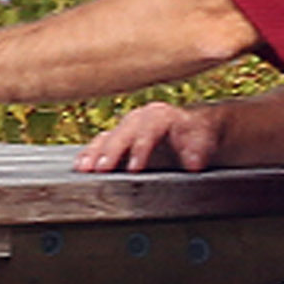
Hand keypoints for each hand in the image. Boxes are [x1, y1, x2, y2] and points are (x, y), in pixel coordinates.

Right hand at [78, 99, 222, 171]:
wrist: (191, 128)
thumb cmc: (195, 135)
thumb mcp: (203, 140)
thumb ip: (198, 151)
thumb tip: (194, 163)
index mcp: (159, 115)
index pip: (147, 130)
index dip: (140, 149)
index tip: (135, 168)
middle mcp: (138, 118)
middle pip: (121, 133)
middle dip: (111, 152)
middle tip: (101, 168)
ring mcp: (125, 127)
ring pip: (106, 137)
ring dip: (94, 153)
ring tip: (83, 168)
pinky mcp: (117, 138)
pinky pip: (99, 143)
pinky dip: (89, 154)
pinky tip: (79, 165)